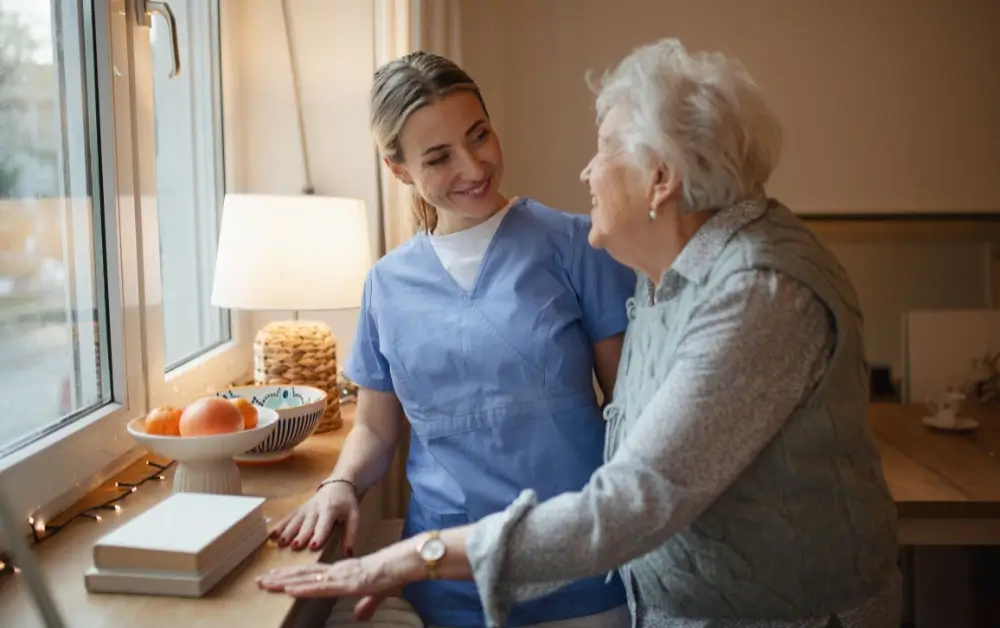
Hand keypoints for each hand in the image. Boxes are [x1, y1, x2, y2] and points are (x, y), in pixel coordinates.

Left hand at [256, 540, 424, 618]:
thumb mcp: (376, 594)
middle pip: (302, 574)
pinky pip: (320, 586)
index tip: (273, 577)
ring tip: (265, 583)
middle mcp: (336, 571)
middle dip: (279, 577)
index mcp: (341, 573)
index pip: (311, 574)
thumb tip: (360, 616)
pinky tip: (289, 589)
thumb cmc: (391, 575)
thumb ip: (366, 604)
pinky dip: (303, 588)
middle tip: (258, 580)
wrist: (402, 564)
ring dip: (283, 581)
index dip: (291, 576)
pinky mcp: (345, 582)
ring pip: (305, 579)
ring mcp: (339, 576)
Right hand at [269, 481, 358, 553]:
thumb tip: (349, 554)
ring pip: (295, 521)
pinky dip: (280, 525)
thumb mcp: (354, 516)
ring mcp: (306, 509)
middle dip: (300, 535)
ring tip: (280, 542)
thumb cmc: (346, 504)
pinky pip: (289, 517)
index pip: (324, 524)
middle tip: (294, 546)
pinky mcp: (299, 509)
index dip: (319, 535)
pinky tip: (272, 534)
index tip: (313, 545)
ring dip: (287, 531)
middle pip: (307, 524)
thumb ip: (351, 534)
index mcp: (331, 510)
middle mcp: (316, 509)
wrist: (337, 485)